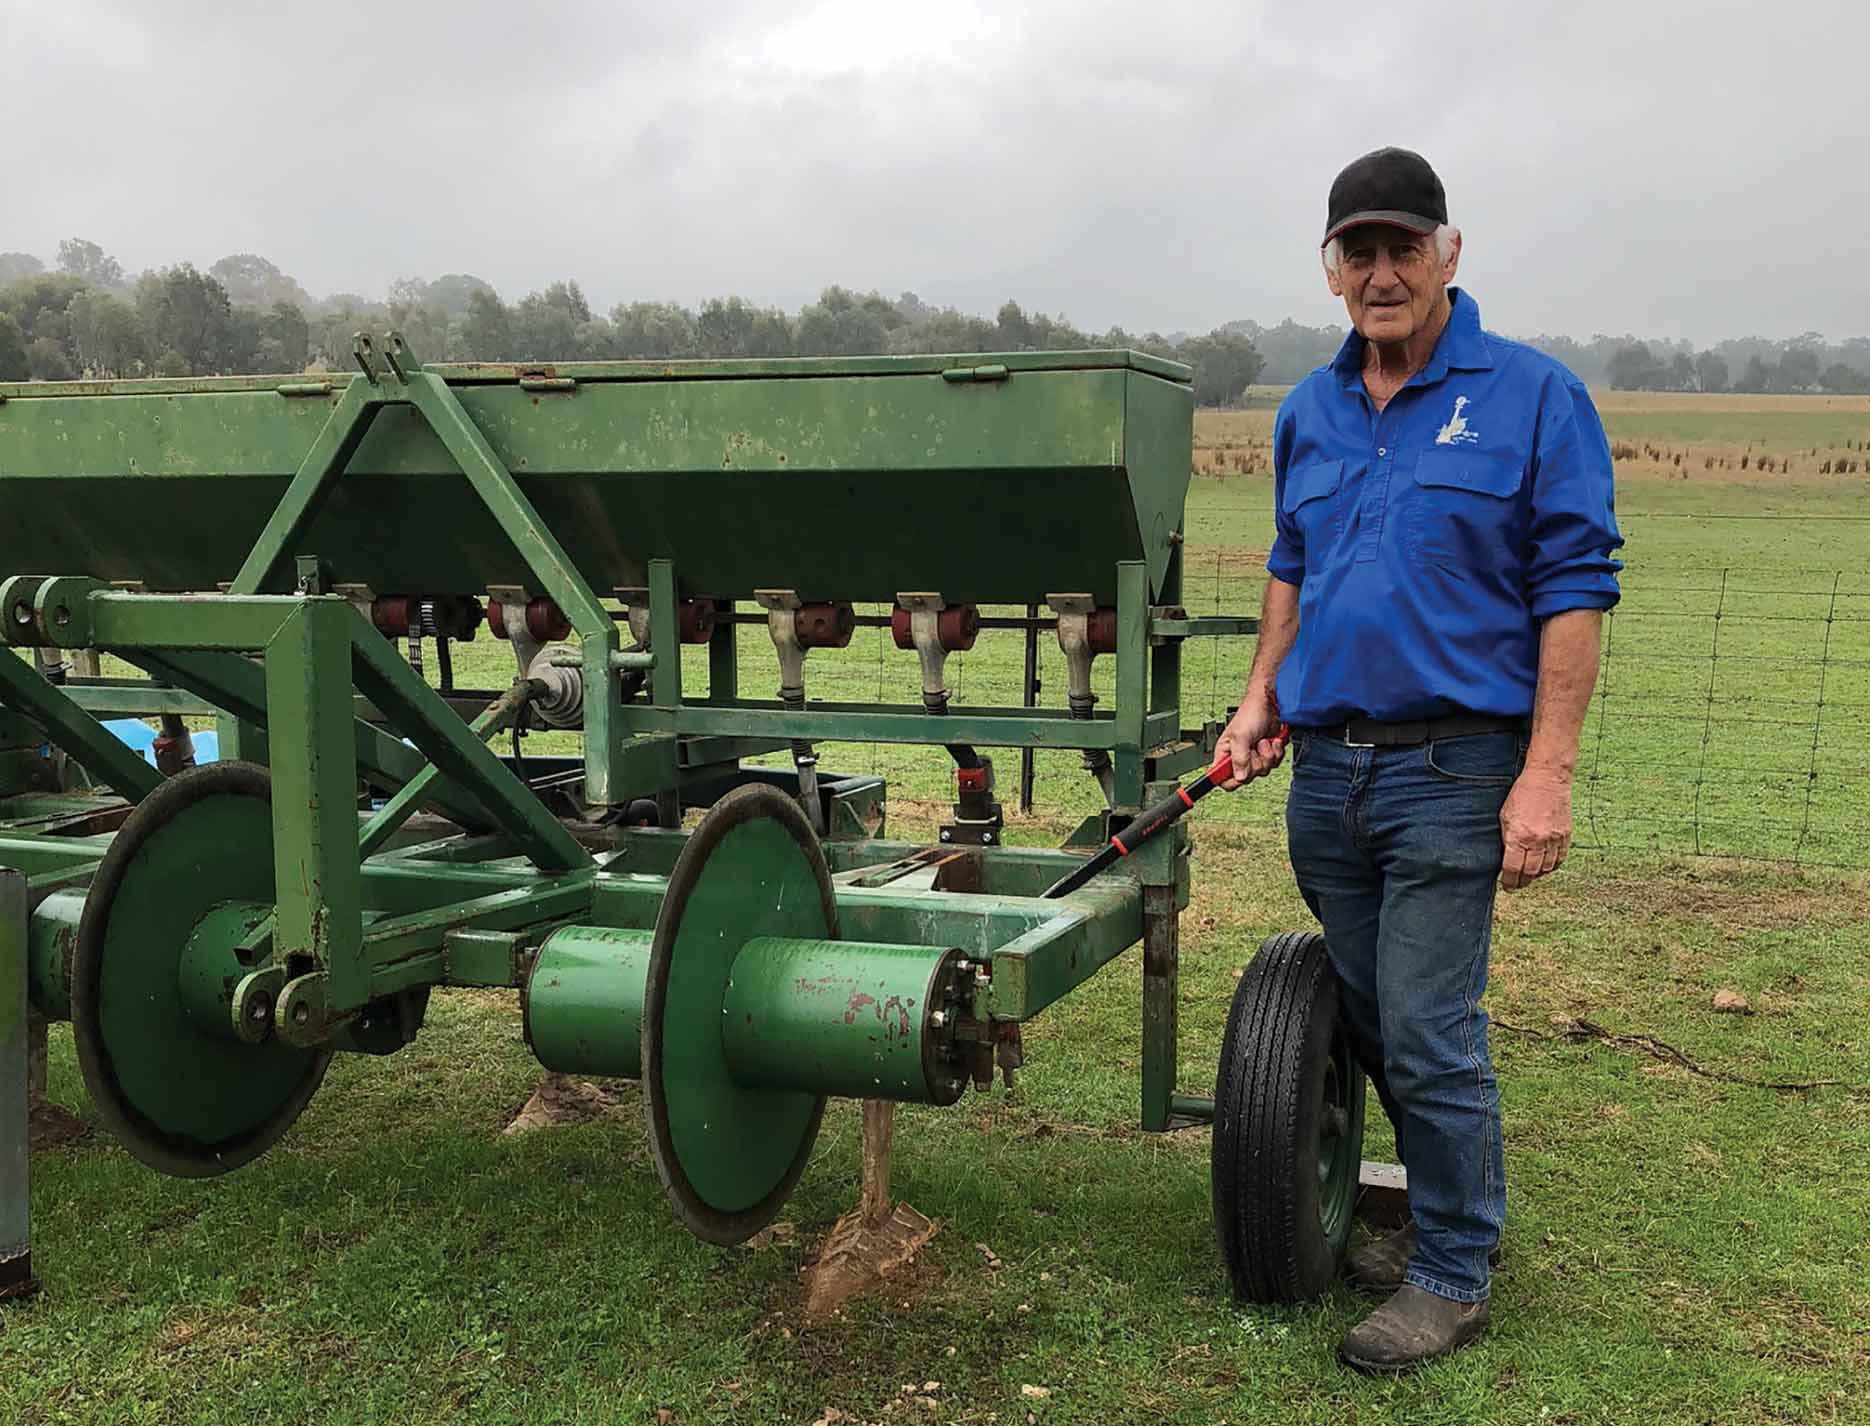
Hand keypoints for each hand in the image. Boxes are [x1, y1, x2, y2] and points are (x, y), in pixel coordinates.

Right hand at [1217, 688, 1287, 789]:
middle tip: (1254, 749)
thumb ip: (1239, 758)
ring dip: (1268, 755)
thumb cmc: (1251, 713)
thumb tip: (1239, 778)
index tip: (1240, 774)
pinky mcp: (1267, 754)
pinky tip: (1272, 741)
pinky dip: (1277, 752)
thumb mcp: (1240, 735)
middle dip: (1256, 763)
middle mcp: (1239, 757)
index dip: (1230, 781)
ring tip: (1263, 741)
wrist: (1271, 705)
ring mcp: (1254, 756)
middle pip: (1246, 778)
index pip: (1220, 778)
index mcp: (1225, 754)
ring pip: (1263, 771)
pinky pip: (1275, 764)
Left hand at [1499, 767, 1572, 890]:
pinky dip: (1552, 866)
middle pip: (1531, 872)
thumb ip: (1506, 839)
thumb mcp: (1505, 816)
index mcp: (1519, 836)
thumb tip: (1505, 858)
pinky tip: (1545, 866)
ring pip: (1547, 868)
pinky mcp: (1566, 835)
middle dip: (1522, 881)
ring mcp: (1554, 839)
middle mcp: (1538, 840)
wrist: (1547, 779)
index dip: (1509, 881)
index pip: (1513, 869)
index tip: (1506, 885)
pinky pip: (1560, 859)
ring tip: (1529, 875)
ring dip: (1537, 875)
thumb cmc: (1522, 795)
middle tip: (1517, 884)